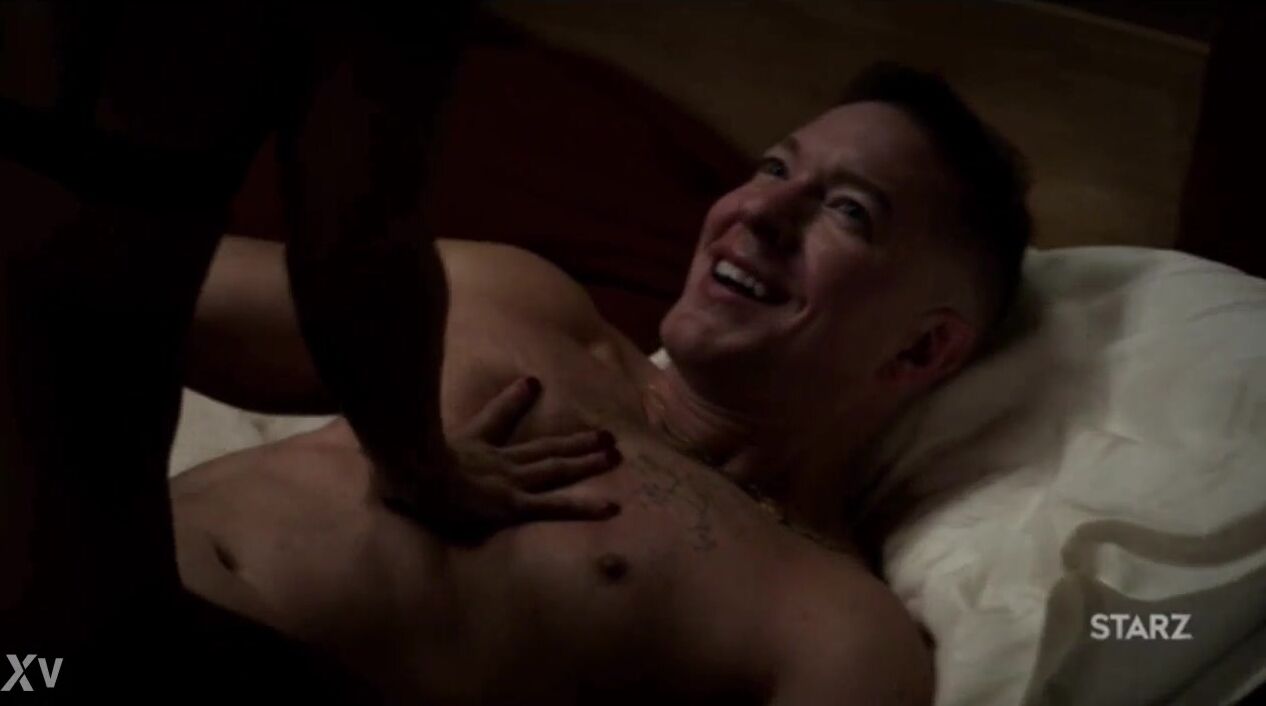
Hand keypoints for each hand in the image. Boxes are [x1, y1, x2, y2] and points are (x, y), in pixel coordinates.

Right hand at [375, 376, 621, 539]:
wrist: (405, 467)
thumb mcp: (389, 439)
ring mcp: (507, 482)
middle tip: (605, 434)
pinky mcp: (513, 503)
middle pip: (541, 448)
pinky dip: (586, 505)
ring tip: (617, 453)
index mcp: (468, 447)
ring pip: (557, 469)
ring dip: (588, 462)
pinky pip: (556, 506)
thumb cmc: (394, 459)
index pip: (496, 420)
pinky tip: (614, 505)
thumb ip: (387, 415)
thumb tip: (362, 393)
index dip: (514, 400)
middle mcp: (494, 462)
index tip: (531, 382)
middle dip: (573, 441)